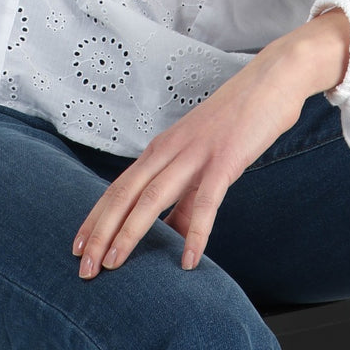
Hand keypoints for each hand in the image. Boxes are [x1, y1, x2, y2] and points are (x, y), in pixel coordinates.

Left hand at [72, 9, 349, 278]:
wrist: (271, 80)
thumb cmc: (237, 121)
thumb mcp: (203, 160)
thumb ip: (186, 199)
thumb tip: (170, 235)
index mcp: (162, 148)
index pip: (118, 188)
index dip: (96, 219)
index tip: (78, 249)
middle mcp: (171, 149)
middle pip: (125, 194)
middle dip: (101, 233)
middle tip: (86, 269)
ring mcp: (196, 153)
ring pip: (153, 197)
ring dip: (130, 232)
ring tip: (115, 265)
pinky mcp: (225, 159)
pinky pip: (207, 201)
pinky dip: (195, 232)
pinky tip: (188, 261)